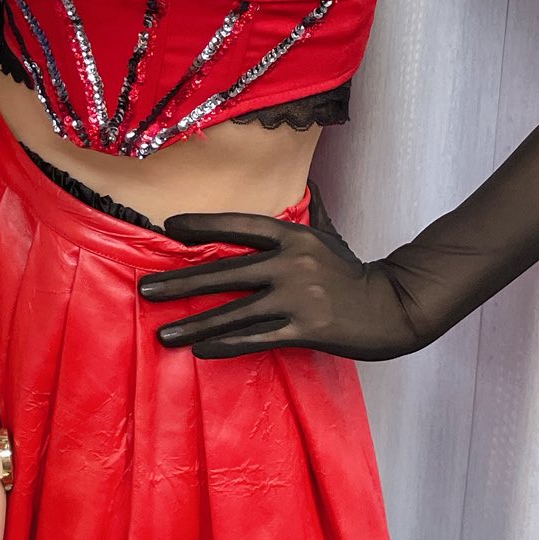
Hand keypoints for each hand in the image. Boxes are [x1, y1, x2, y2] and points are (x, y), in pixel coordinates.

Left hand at [137, 212, 423, 360]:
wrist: (393, 308)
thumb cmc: (352, 271)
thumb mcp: (327, 234)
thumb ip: (306, 214)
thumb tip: (296, 188)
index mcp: (294, 235)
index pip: (240, 226)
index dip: (204, 225)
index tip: (169, 228)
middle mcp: (291, 263)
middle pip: (225, 272)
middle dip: (181, 282)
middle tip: (145, 289)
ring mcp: (298, 298)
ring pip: (234, 312)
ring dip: (195, 324)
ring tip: (163, 333)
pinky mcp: (306, 330)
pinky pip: (256, 339)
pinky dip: (225, 345)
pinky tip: (199, 350)